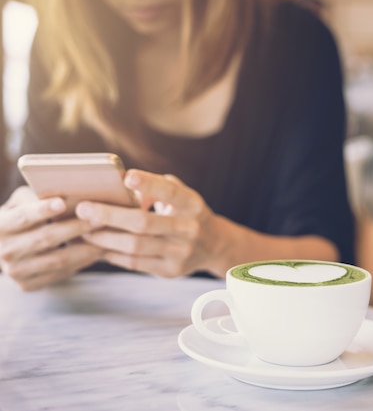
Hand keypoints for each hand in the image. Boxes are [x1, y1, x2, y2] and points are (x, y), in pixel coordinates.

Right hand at [0, 186, 102, 290]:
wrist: (7, 246)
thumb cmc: (21, 215)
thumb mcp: (22, 201)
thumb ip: (37, 196)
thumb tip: (67, 191)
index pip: (22, 217)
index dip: (43, 210)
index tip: (62, 202)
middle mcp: (3, 251)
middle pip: (45, 238)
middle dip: (75, 227)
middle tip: (99, 218)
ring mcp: (15, 271)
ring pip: (57, 259)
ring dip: (85, 247)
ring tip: (105, 234)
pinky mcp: (28, 284)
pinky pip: (61, 273)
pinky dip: (81, 261)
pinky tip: (97, 250)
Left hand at [76, 170, 222, 277]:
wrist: (213, 246)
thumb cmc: (186, 212)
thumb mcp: (180, 194)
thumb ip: (155, 188)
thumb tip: (121, 192)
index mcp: (192, 204)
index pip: (170, 192)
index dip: (149, 184)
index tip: (126, 177)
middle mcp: (189, 228)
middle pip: (143, 223)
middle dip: (109, 215)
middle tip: (82, 209)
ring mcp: (181, 252)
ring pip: (135, 246)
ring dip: (104, 238)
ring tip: (84, 231)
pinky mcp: (171, 271)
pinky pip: (135, 264)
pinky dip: (113, 254)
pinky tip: (99, 247)